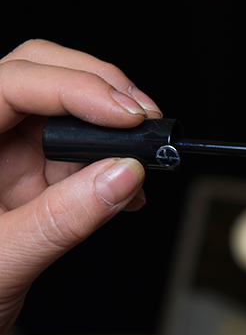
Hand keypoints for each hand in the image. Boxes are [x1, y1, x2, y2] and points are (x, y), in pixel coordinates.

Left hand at [0, 40, 161, 334]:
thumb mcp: (3, 262)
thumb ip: (64, 217)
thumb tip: (122, 175)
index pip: (12, 82)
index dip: (76, 87)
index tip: (127, 115)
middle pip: (37, 72)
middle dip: (97, 88)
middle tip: (143, 118)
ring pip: (60, 106)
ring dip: (109, 127)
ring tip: (142, 158)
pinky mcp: (22, 178)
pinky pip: (72, 151)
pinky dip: (108, 162)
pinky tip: (126, 188)